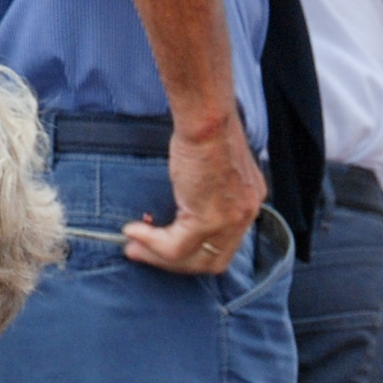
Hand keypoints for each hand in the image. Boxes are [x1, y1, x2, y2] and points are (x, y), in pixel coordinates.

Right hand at [124, 107, 264, 275]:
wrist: (206, 119)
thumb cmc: (206, 129)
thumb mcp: (212, 166)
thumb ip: (205, 189)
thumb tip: (181, 203)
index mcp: (249, 201)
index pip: (224, 243)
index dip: (195, 251)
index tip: (168, 245)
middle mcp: (245, 215)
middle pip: (212, 260)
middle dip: (175, 263)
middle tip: (144, 253)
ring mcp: (229, 221)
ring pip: (193, 259)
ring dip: (159, 258)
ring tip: (133, 247)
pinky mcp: (208, 221)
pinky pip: (175, 247)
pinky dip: (151, 244)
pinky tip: (133, 231)